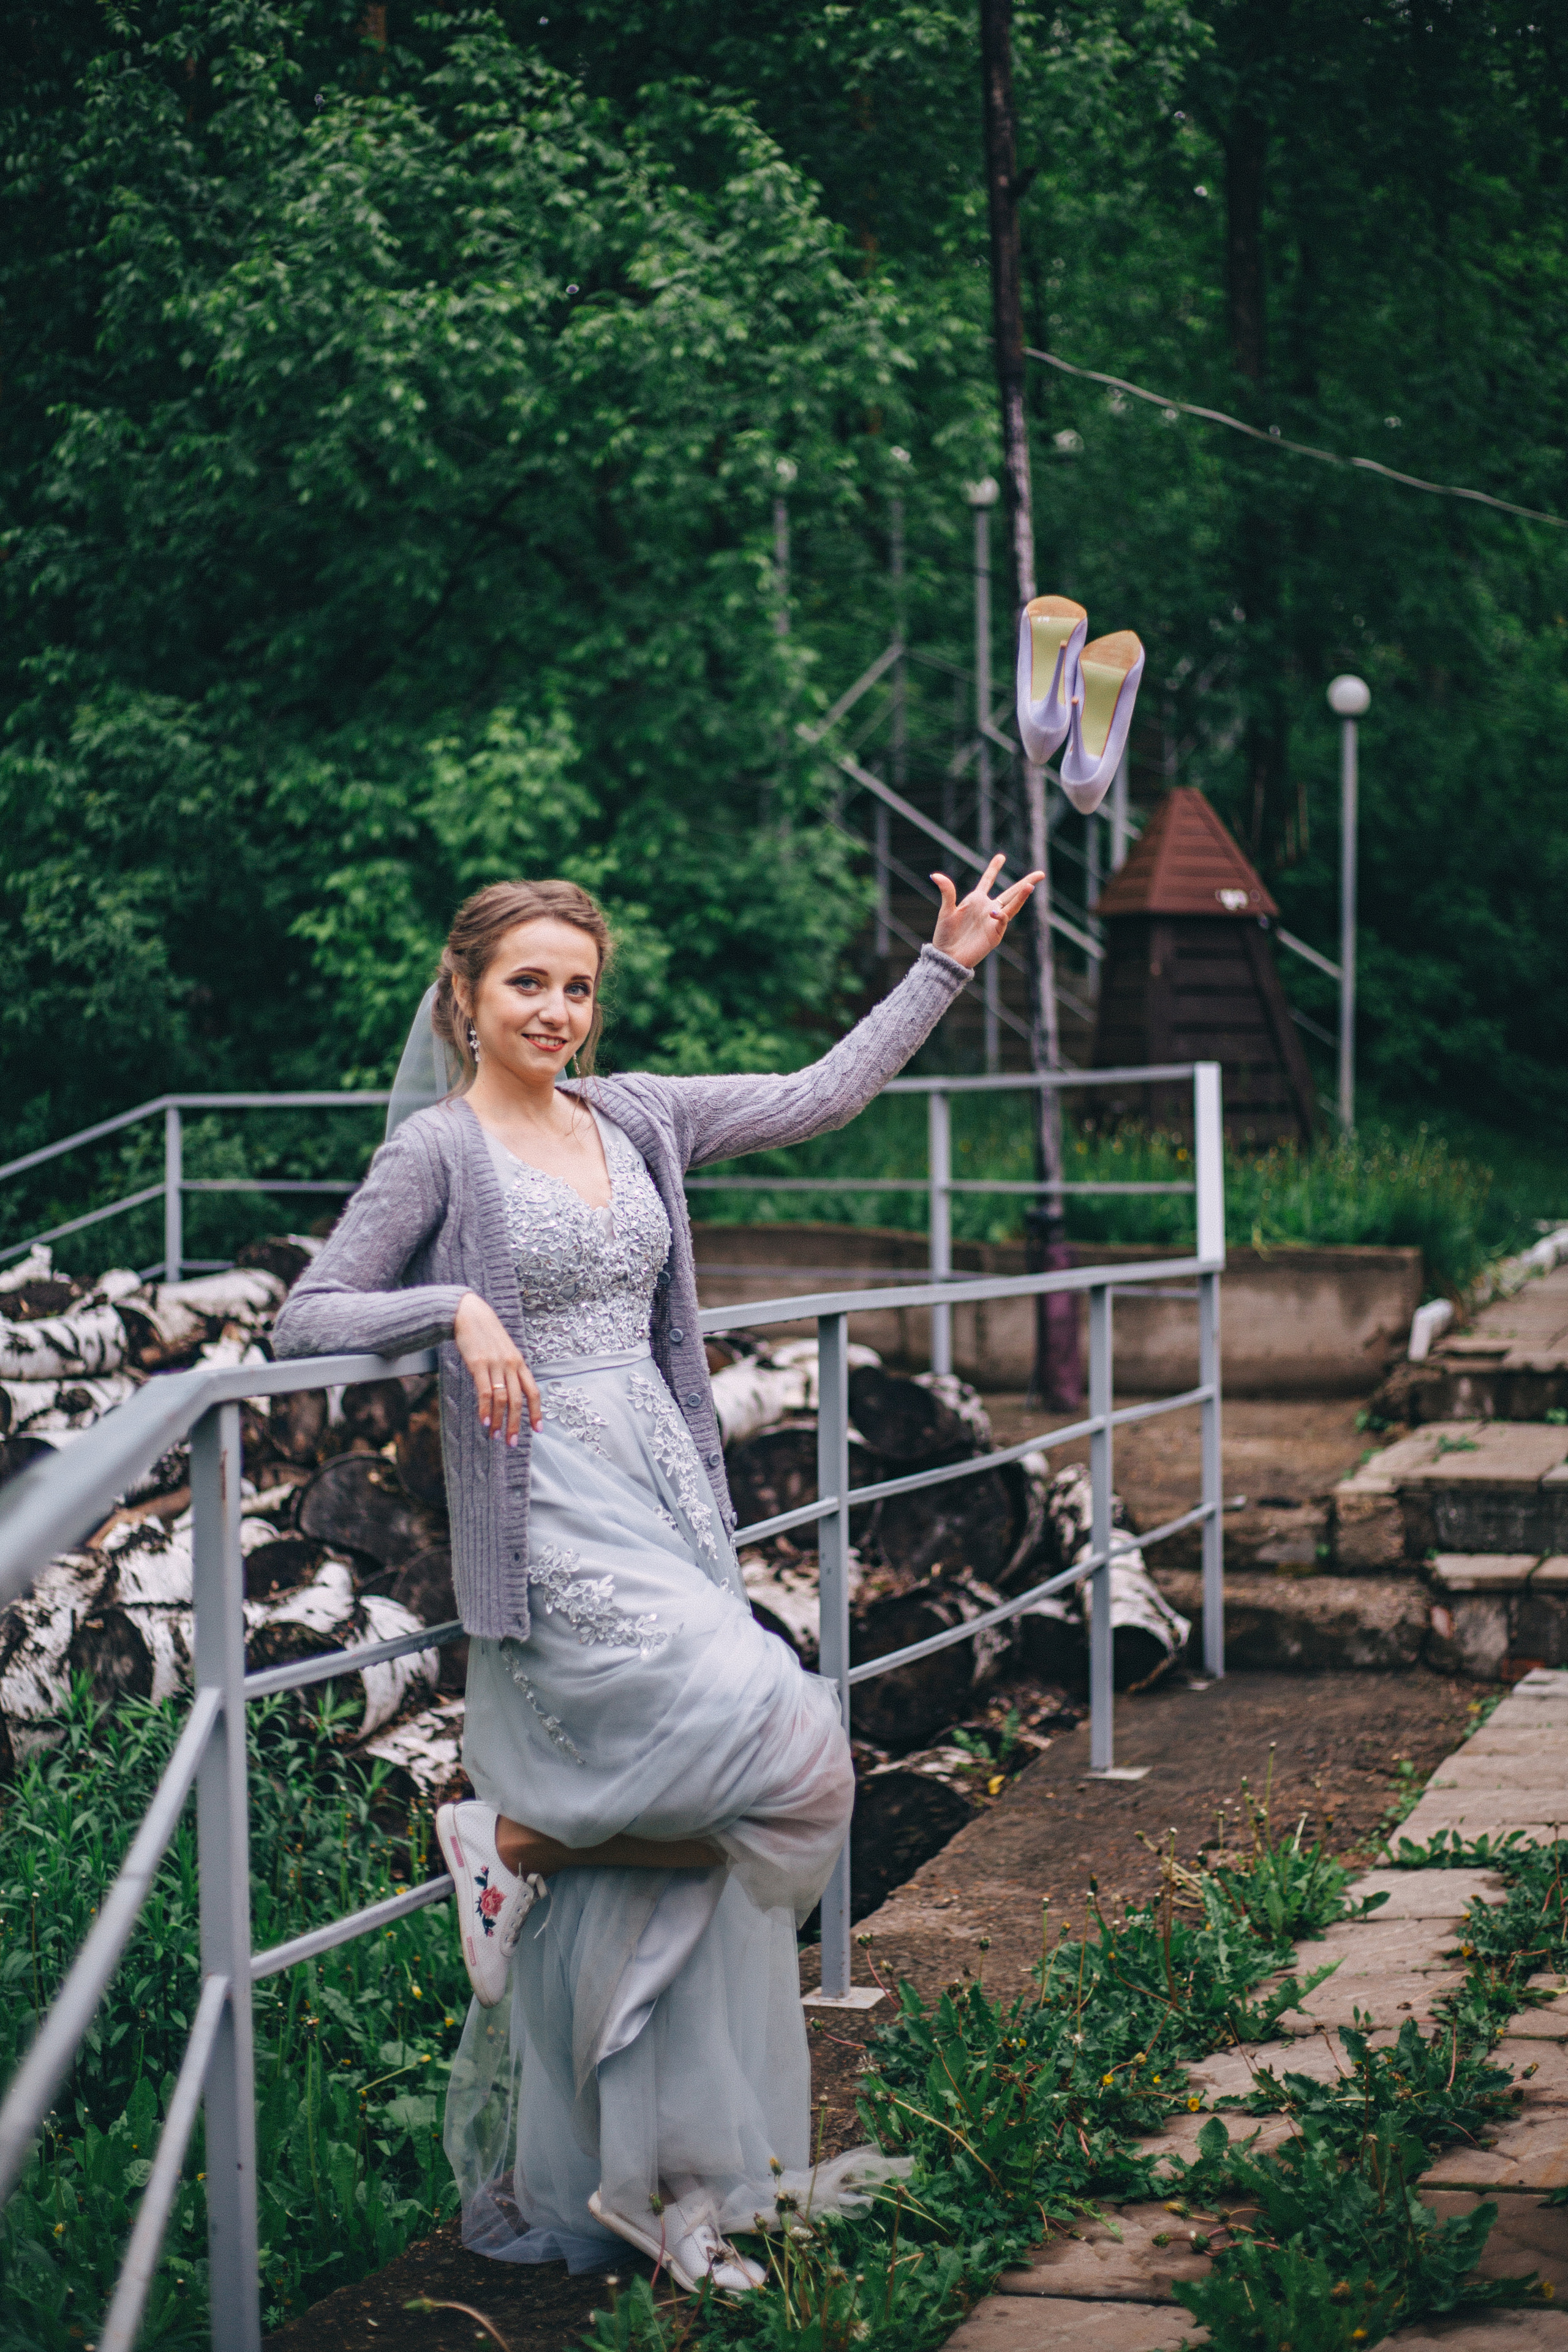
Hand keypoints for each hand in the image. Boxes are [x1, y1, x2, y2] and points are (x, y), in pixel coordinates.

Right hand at [453, 1291, 539, 1443]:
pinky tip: (484, 1420)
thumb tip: (509, 1390)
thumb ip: (508, 1368)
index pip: (533, 1391)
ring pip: (502, 1399)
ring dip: (499, 1421)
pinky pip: (485, 1391)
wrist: (469, 1313)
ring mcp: (496, 1364)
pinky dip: (485, 1409)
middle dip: (516, 1424)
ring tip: (494, 1435)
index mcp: (520, 1362)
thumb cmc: (486, 1333)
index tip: (537, 1430)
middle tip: (512, 1442)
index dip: (537, 1412)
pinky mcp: (479, 1364)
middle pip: (518, 1401)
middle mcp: (511, 1364)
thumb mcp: (504, 1350)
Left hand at [930, 854, 1045, 969]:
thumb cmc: (945, 934)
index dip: (994, 869)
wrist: (947, 956)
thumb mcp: (946, 910)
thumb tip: (935, 875)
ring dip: (1022, 896)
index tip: (1001, 856)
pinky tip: (995, 912)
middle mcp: (988, 908)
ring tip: (1031, 885)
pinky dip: (1000, 915)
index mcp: (976, 900)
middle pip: (1011, 892)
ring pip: (1012, 905)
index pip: (988, 880)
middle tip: (1041, 873)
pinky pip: (1002, 921)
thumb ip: (947, 892)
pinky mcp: (995, 934)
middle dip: (1026, 882)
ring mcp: (993, 921)